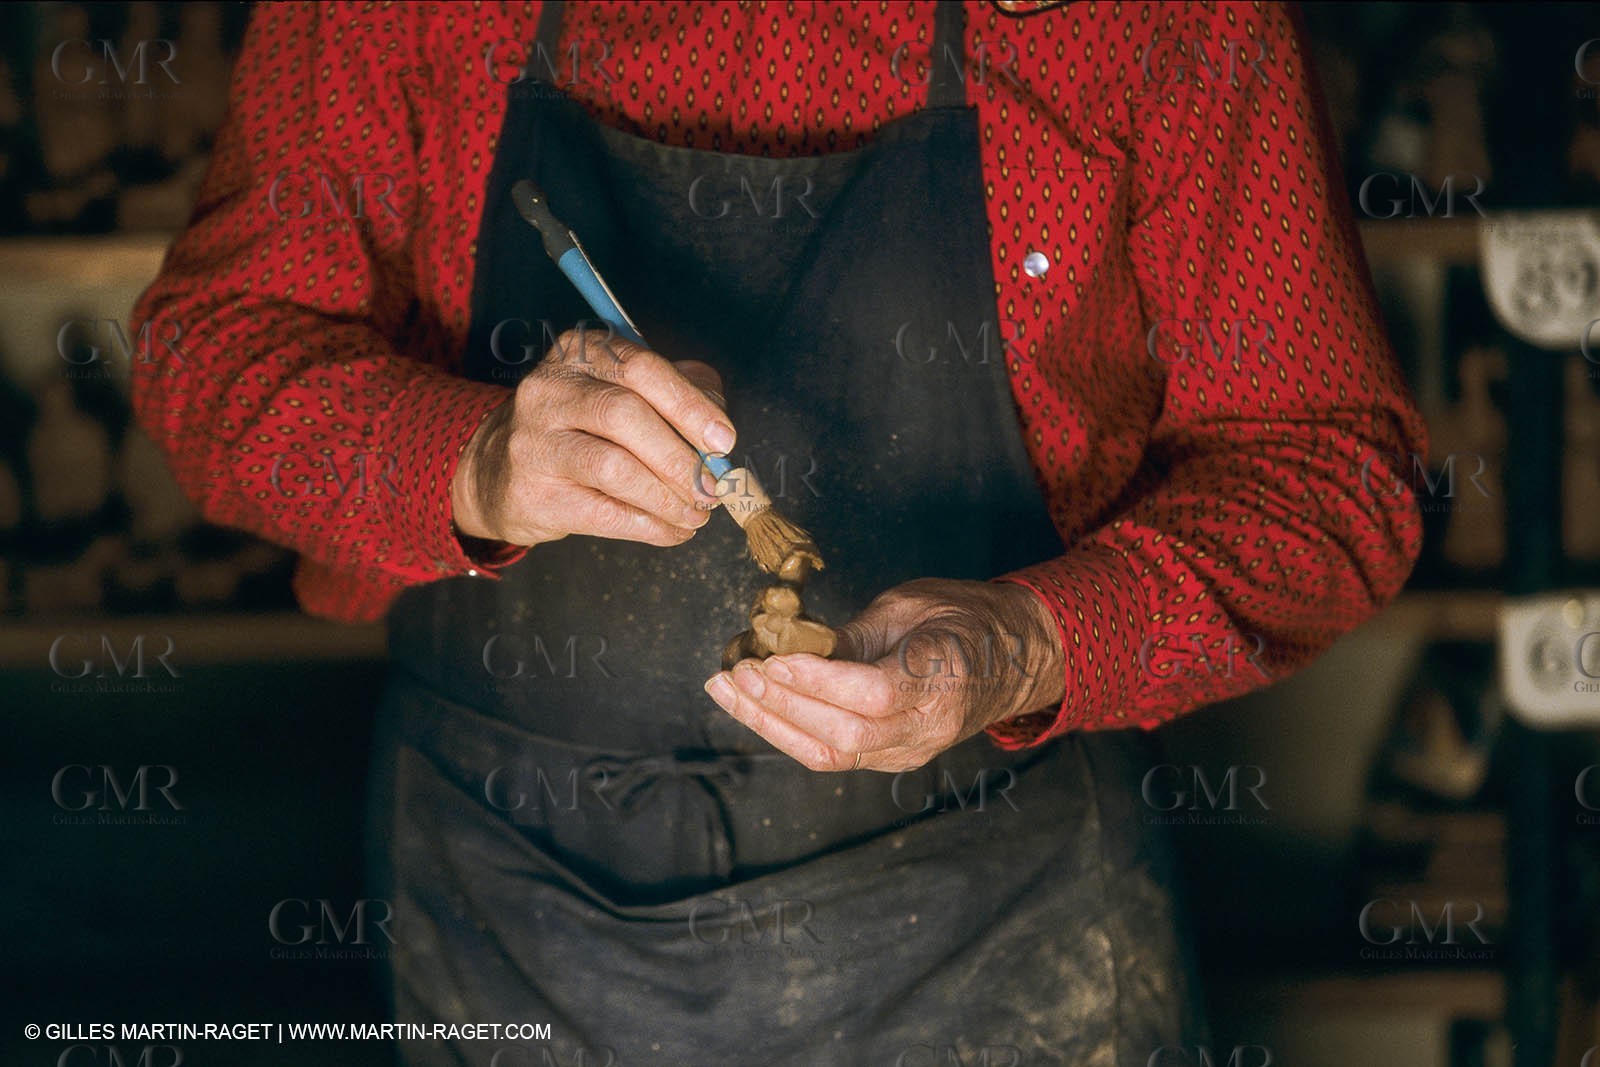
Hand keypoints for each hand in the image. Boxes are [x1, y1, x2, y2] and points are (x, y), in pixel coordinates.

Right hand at [451, 329, 731, 547]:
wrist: (497, 473)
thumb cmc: (578, 429)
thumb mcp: (619, 393)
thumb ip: (676, 397)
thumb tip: (719, 435)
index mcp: (578, 354)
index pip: (640, 369)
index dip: (689, 405)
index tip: (724, 440)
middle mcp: (549, 390)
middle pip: (625, 415)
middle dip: (680, 457)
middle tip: (712, 488)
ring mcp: (534, 442)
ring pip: (614, 468)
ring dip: (668, 498)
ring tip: (698, 514)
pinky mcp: (531, 493)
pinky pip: (602, 513)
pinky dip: (648, 526)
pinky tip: (672, 531)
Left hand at [704, 578, 1066, 771]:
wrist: (1016, 658)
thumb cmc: (964, 618)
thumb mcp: (912, 606)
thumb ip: (855, 636)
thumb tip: (790, 649)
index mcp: (945, 679)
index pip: (873, 694)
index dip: (818, 682)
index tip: (771, 660)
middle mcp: (929, 727)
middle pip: (844, 733)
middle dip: (781, 703)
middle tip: (735, 672)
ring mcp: (911, 750)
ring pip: (831, 753)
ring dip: (770, 722)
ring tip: (726, 690)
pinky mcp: (893, 757)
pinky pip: (832, 755)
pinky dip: (787, 732)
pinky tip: (753, 707)